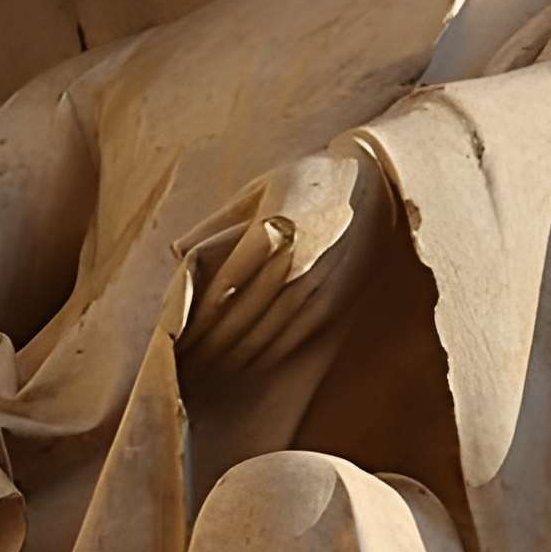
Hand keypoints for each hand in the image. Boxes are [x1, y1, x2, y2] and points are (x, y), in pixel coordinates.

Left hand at [178, 148, 390, 382]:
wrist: (375, 185)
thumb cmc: (309, 181)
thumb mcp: (259, 188)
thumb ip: (218, 222)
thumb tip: (177, 253)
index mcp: (271, 231)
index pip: (224, 287)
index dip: (197, 318)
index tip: (175, 336)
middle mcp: (293, 263)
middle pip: (240, 317)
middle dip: (209, 344)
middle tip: (182, 364)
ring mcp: (315, 286)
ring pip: (265, 333)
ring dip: (232, 355)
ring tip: (205, 370)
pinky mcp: (332, 301)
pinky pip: (292, 336)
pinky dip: (265, 353)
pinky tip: (245, 363)